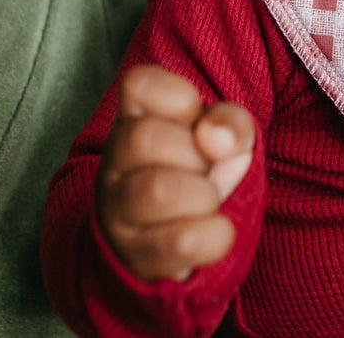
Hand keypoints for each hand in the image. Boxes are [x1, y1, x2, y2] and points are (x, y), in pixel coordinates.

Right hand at [96, 64, 255, 281]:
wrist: (173, 242)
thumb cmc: (199, 171)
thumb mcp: (223, 135)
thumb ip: (229, 122)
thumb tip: (217, 140)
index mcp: (133, 119)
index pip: (138, 84)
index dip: (179, 98)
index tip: (193, 119)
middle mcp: (114, 164)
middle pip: (144, 138)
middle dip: (195, 152)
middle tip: (204, 167)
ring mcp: (117, 214)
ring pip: (158, 190)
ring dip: (204, 194)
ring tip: (207, 200)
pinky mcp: (134, 259)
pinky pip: (181, 241)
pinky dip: (215, 234)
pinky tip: (215, 231)